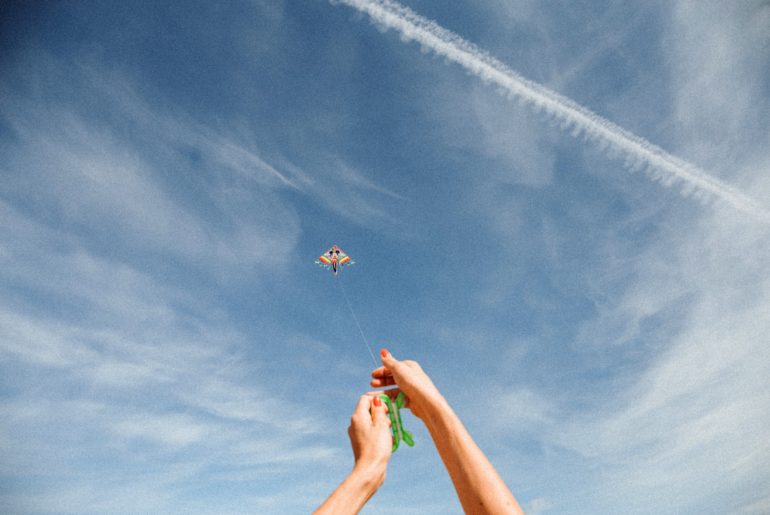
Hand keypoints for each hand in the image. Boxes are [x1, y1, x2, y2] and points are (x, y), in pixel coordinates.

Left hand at [314, 395, 393, 513]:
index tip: (388, 408)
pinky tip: (386, 441)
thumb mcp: (381, 425)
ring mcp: (356, 433)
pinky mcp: (360, 442)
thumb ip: (379, 410)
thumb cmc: (377, 447)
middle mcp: (354, 423)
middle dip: (381, 413)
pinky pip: (370, 432)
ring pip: (370, 421)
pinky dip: (378, 433)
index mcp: (358, 416)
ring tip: (388, 434)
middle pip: (368, 410)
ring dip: (381, 424)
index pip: (366, 399)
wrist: (370, 470)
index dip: (378, 401)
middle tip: (389, 422)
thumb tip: (376, 399)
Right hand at [370, 349, 444, 420]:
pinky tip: (380, 402)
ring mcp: (410, 389)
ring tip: (371, 395)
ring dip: (382, 392)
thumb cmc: (413, 382)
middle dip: (381, 381)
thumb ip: (389, 362)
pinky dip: (388, 400)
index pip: (393, 366)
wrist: (425, 402)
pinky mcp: (410, 400)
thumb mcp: (398, 369)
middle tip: (372, 384)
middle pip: (392, 378)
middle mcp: (410, 377)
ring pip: (393, 389)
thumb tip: (383, 352)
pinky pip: (396, 399)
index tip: (372, 374)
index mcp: (409, 366)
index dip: (382, 370)